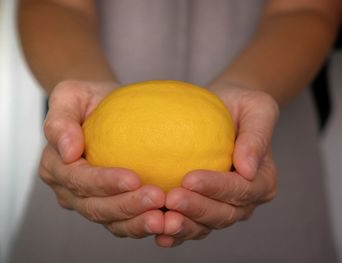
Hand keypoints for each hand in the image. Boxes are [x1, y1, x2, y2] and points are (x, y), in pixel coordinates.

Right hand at [39, 80, 164, 237]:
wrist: (104, 108)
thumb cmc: (87, 99)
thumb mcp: (69, 96)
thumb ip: (60, 121)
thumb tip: (68, 151)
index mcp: (56, 167)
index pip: (78, 180)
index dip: (104, 182)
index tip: (134, 178)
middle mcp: (69, 191)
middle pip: (95, 207)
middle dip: (126, 206)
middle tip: (157, 198)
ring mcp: (90, 202)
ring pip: (111, 221)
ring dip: (137, 222)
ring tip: (164, 218)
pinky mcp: (111, 207)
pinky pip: (127, 222)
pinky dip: (144, 223)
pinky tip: (168, 219)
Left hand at [155, 84, 278, 246]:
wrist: (220, 109)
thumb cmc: (239, 105)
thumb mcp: (257, 108)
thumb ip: (257, 136)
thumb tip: (248, 169)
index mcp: (262, 181)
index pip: (241, 189)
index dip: (216, 188)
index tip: (189, 178)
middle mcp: (244, 201)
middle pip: (224, 214)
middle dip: (197, 209)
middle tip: (171, 199)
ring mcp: (221, 208)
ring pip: (204, 225)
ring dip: (183, 226)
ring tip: (161, 220)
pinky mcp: (200, 210)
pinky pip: (188, 225)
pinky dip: (174, 233)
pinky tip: (157, 232)